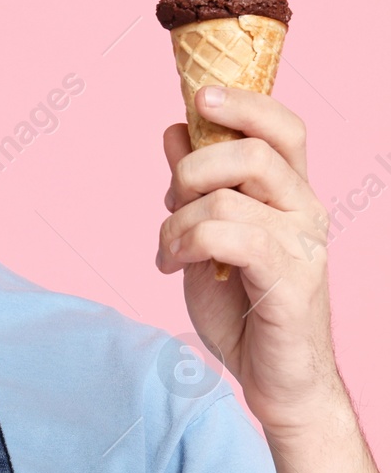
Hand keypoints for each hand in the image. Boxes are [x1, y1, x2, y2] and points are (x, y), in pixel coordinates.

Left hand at [156, 85, 343, 436]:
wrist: (273, 376)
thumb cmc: (243, 305)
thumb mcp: (206, 234)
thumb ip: (195, 184)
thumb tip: (174, 129)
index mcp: (290, 192)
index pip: (283, 127)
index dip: (245, 103)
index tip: (199, 97)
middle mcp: (304, 210)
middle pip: (254, 151)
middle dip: (193, 167)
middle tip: (171, 199)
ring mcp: (302, 244)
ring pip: (224, 198)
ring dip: (176, 222)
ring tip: (168, 250)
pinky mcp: (289, 280)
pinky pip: (228, 237)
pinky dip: (185, 244)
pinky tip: (173, 264)